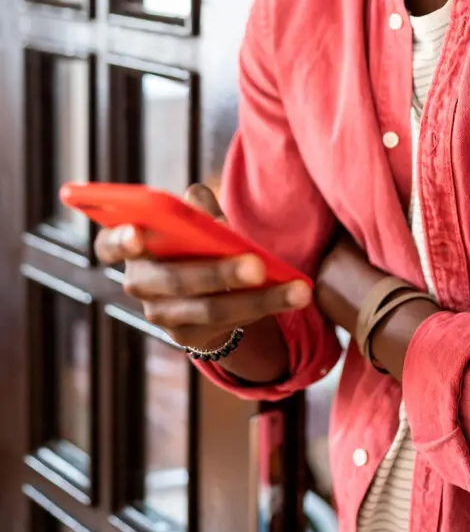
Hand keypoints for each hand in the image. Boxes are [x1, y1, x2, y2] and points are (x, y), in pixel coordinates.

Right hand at [94, 183, 311, 351]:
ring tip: (298, 289)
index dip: (121, 239)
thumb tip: (196, 195)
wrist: (201, 292)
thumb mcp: (195, 223)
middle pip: (176, 280)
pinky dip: (263, 307)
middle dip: (219, 273)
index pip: (109, 245)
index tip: (138, 233)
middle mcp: (138, 284)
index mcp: (131, 247)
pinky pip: (229, 323)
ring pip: (210, 309)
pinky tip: (292, 296)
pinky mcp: (187, 336)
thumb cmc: (194, 243)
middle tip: (258, 265)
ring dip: (259, 299)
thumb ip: (196, 209)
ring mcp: (161, 315)